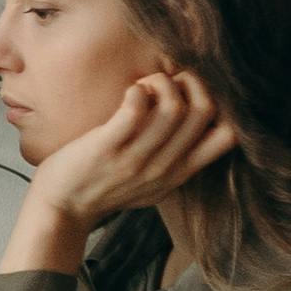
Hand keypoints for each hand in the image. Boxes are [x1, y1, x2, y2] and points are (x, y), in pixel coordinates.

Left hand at [3, 71, 235, 275]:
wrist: (62, 209)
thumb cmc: (106, 186)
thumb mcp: (155, 183)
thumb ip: (179, 159)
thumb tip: (195, 118)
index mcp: (181, 172)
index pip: (228, 136)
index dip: (222, 104)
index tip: (193, 96)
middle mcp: (165, 166)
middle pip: (205, 110)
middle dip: (190, 81)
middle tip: (164, 83)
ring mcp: (137, 158)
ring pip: (174, 107)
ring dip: (160, 82)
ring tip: (142, 86)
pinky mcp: (107, 148)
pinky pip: (135, 110)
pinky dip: (137, 91)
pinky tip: (129, 92)